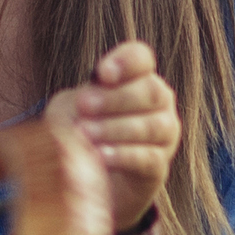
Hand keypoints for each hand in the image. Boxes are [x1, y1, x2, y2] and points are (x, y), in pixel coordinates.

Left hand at [56, 41, 178, 230]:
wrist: (91, 176)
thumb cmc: (81, 128)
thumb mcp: (70, 109)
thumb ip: (78, 100)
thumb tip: (84, 102)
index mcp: (138, 77)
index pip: (140, 58)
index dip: (125, 62)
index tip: (102, 74)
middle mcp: (159, 101)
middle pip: (150, 91)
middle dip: (115, 98)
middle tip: (83, 106)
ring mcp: (164, 134)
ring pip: (152, 126)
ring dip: (116, 128)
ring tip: (85, 134)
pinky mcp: (159, 166)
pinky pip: (149, 157)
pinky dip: (123, 155)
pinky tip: (100, 156)